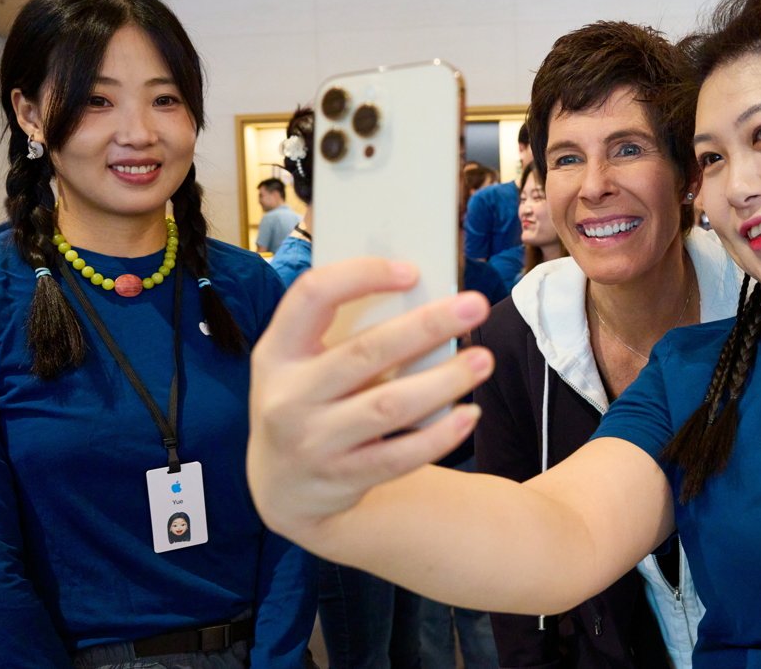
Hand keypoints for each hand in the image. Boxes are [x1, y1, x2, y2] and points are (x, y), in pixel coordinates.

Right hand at [247, 258, 493, 547]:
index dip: (361, 275)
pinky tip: (470, 415)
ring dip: (443, 380)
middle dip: (427, 325)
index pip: (312, 295)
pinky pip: (399, 457)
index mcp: (278, 351)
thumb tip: (422, 297)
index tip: (411, 271)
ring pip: (389, 406)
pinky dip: (439, 436)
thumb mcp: (301, 365)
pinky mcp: (342, 478)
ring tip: (482, 360)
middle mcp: (289, 395)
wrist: (281, 489)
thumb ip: (342, 334)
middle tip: (475, 306)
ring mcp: (313, 441)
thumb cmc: (306, 404)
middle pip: (366, 351)